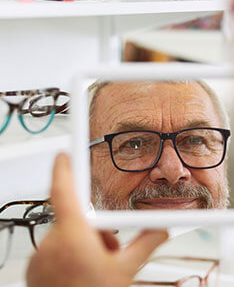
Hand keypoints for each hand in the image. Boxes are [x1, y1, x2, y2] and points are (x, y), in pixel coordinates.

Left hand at [26, 154, 167, 286]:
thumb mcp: (124, 271)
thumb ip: (145, 243)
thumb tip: (161, 228)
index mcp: (72, 236)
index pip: (64, 190)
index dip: (63, 169)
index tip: (63, 155)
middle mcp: (50, 243)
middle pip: (73, 220)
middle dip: (92, 230)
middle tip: (105, 249)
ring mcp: (39, 258)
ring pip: (65, 236)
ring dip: (81, 244)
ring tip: (93, 266)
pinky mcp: (35, 269)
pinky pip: (53, 250)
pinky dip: (67, 254)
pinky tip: (78, 272)